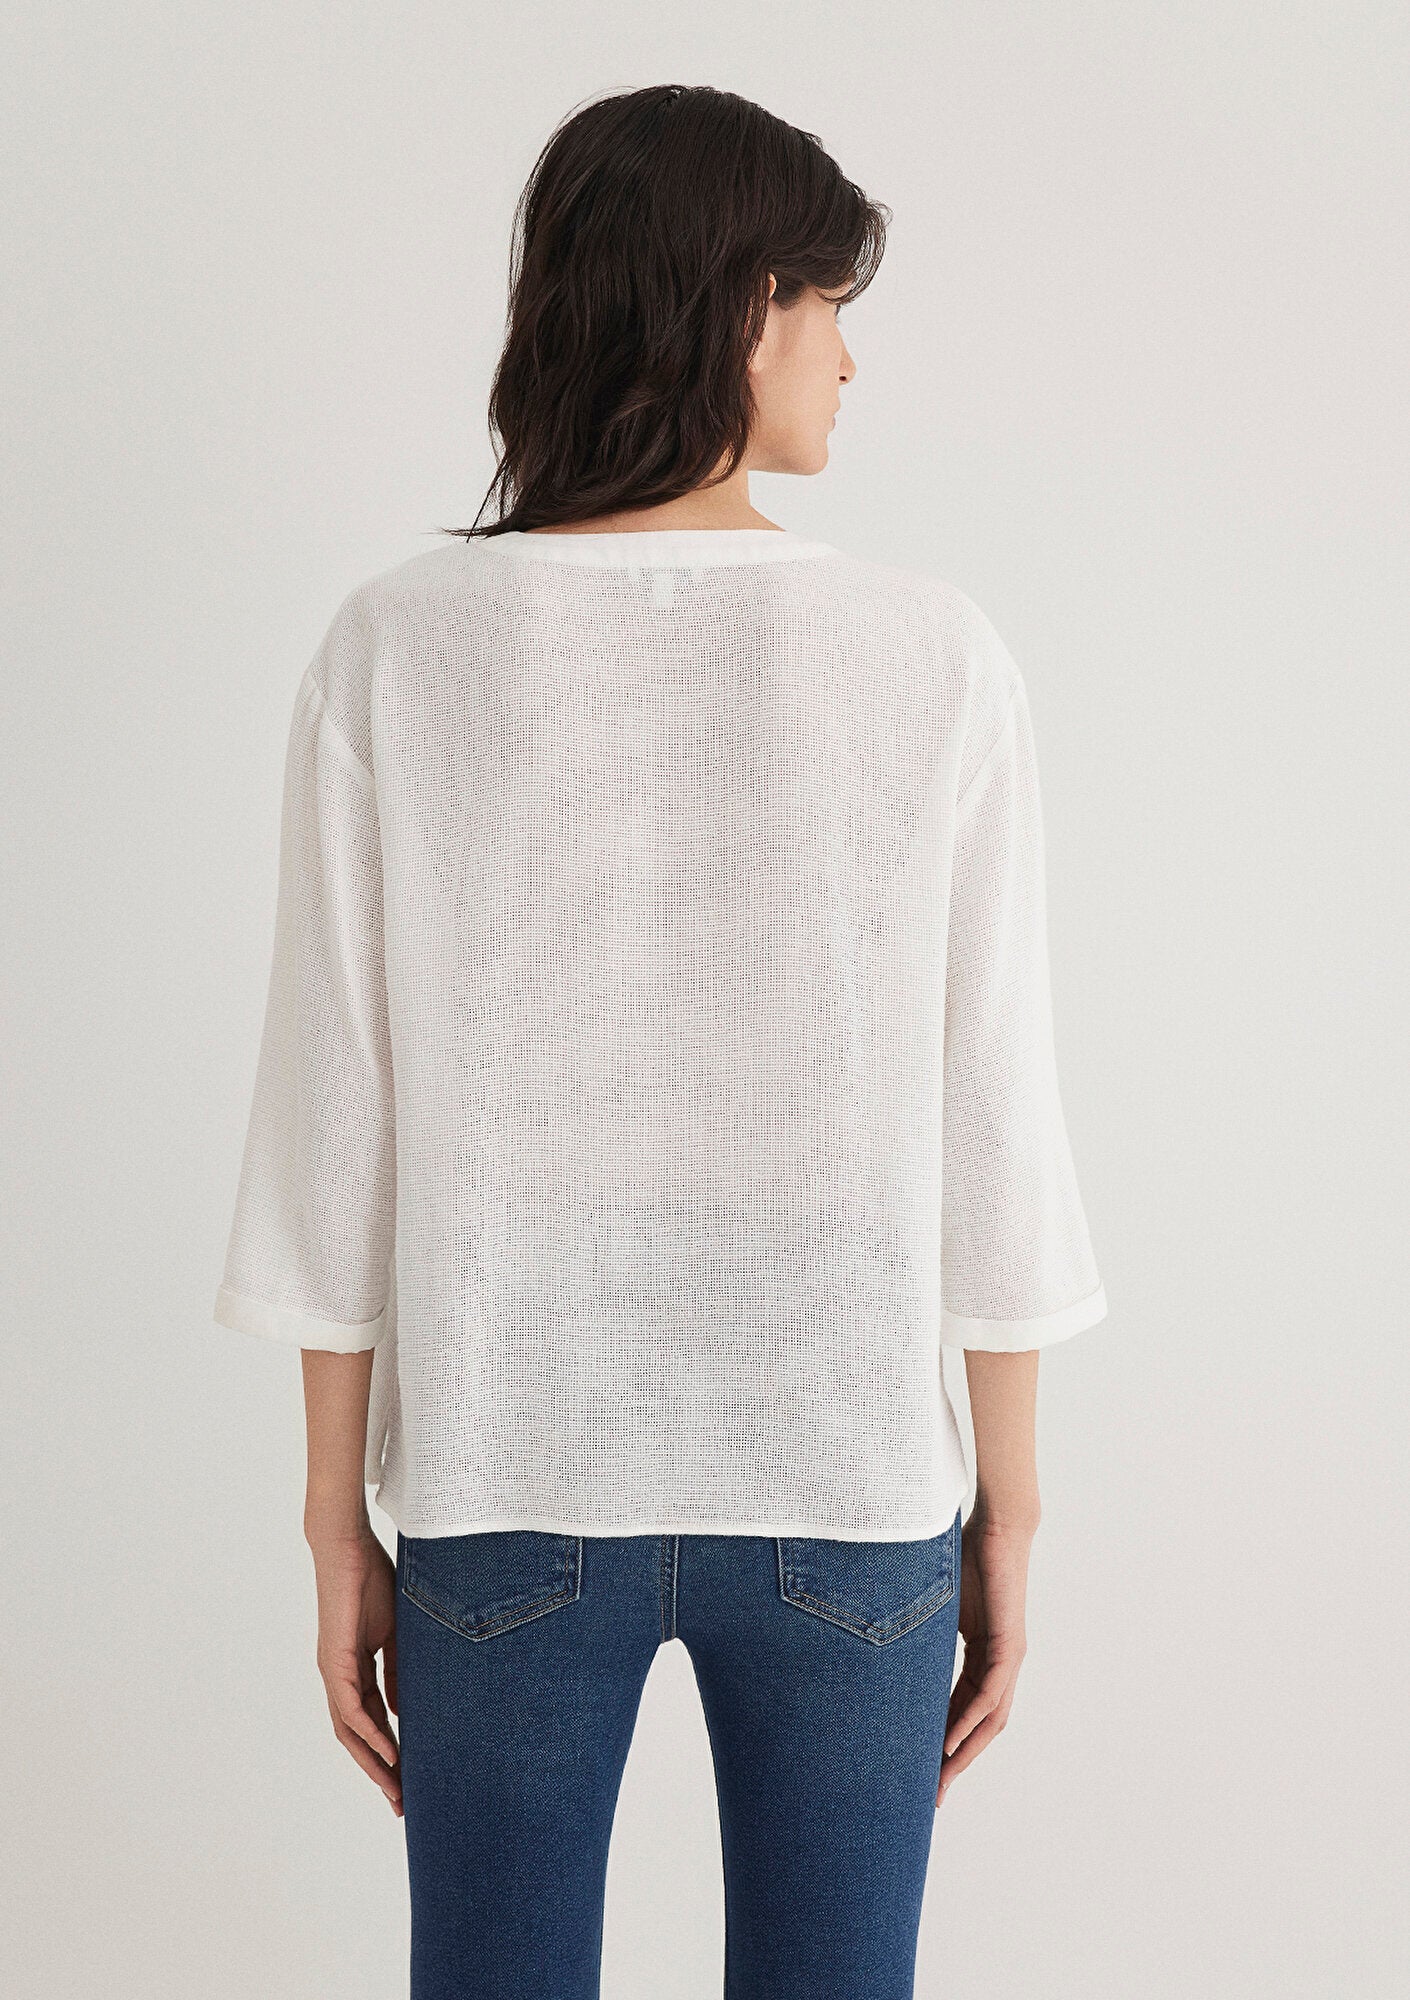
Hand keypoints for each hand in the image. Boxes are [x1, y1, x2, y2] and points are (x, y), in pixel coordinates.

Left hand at [307, 1524, 402, 1816]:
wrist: (346, 1546)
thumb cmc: (369, 1579)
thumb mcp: (394, 1632)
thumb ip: (398, 1669)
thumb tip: (405, 1709)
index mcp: (352, 1670)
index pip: (370, 1722)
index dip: (388, 1751)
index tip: (409, 1778)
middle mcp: (338, 1677)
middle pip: (356, 1738)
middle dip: (379, 1771)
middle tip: (402, 1802)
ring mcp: (334, 1671)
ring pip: (350, 1732)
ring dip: (373, 1763)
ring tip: (396, 1789)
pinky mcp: (335, 1660)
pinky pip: (351, 1708)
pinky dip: (369, 1734)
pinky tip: (388, 1752)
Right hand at [937, 1511, 1034, 1806]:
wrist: (997, 1528)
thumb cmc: (964, 1557)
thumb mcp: (933, 1607)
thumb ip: (918, 1632)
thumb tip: (879, 1641)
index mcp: (983, 1656)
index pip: (964, 1711)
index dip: (945, 1743)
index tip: (921, 1770)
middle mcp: (1001, 1664)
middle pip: (980, 1727)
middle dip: (956, 1763)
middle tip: (931, 1796)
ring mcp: (1008, 1657)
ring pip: (989, 1719)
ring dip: (965, 1753)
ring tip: (940, 1781)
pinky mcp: (1010, 1645)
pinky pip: (990, 1694)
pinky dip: (970, 1721)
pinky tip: (952, 1742)